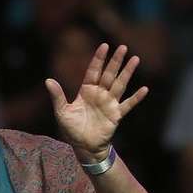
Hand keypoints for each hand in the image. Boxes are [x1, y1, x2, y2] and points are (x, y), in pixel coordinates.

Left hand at [45, 43, 148, 161]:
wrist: (83, 146)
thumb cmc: (71, 129)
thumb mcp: (62, 111)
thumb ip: (57, 96)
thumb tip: (48, 80)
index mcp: (86, 91)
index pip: (93, 71)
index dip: (98, 59)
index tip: (104, 46)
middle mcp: (99, 94)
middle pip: (109, 74)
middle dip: (115, 61)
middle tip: (123, 47)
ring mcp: (109, 103)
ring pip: (120, 84)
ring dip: (127, 73)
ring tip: (135, 59)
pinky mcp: (116, 115)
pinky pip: (128, 104)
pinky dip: (136, 98)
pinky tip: (144, 89)